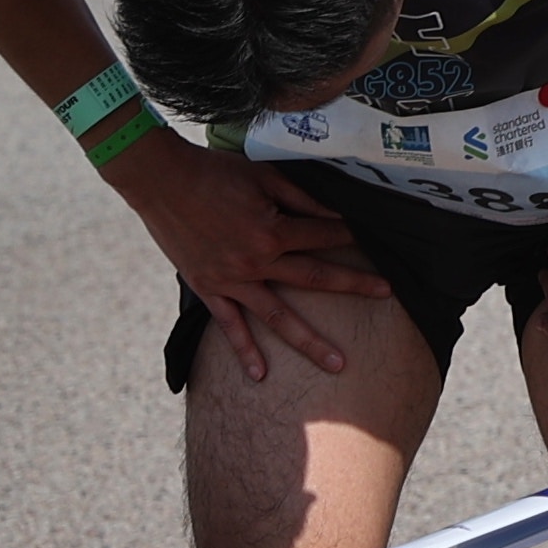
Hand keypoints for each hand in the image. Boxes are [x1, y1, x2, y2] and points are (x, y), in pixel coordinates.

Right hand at [112, 140, 389, 382]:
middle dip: (354, 286)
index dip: (350, 236)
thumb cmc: (214, 173)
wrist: (161, 180)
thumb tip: (336, 215)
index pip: (324, 237)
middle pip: (316, 278)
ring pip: (278, 317)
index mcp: (272, 231)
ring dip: (310, 342)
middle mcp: (256, 262)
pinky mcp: (208, 288)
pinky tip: (261, 374)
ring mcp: (232, 280)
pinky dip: (244, 350)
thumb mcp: (264, 176)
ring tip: (338, 365)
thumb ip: (302, 199)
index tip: (373, 240)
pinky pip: (230, 325)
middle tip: (386, 294)